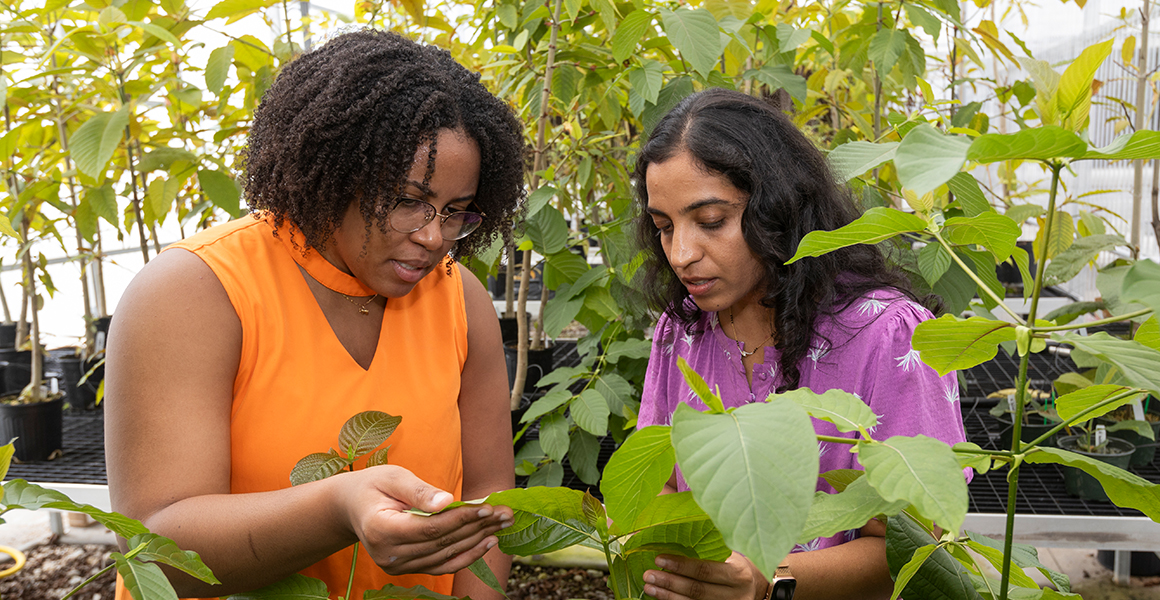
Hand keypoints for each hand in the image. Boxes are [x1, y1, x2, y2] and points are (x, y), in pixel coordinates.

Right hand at [339, 464, 513, 575]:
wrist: (352, 506)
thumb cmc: (373, 485)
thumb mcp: (393, 477)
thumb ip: (419, 491)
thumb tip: (447, 502)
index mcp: (381, 529)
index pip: (430, 528)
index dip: (461, 519)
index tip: (487, 508)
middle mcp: (388, 555)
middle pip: (441, 543)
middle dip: (477, 527)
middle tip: (505, 513)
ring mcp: (397, 566)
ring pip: (445, 556)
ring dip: (477, 541)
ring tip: (502, 524)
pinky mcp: (407, 569)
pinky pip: (442, 566)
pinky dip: (466, 556)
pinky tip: (487, 542)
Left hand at [643, 552, 766, 599]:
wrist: (756, 589)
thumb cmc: (737, 566)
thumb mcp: (730, 555)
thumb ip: (709, 548)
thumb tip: (673, 533)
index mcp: (738, 574)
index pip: (705, 570)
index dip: (680, 566)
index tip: (659, 559)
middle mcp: (735, 594)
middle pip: (697, 590)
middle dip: (669, 582)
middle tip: (648, 574)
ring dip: (667, 596)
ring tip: (650, 587)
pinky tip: (662, 597)